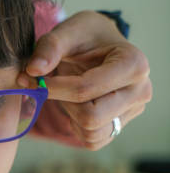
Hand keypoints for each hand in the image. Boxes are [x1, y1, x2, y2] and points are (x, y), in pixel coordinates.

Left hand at [18, 10, 151, 149]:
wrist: (98, 45)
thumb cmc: (84, 36)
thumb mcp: (66, 32)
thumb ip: (49, 47)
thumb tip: (33, 70)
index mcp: (133, 64)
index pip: (86, 89)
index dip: (53, 87)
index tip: (33, 78)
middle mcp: (140, 90)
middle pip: (91, 116)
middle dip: (63, 102)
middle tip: (51, 85)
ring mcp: (133, 111)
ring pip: (91, 132)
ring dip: (69, 114)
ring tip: (67, 92)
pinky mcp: (121, 125)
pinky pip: (92, 140)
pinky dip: (76, 126)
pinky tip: (74, 104)